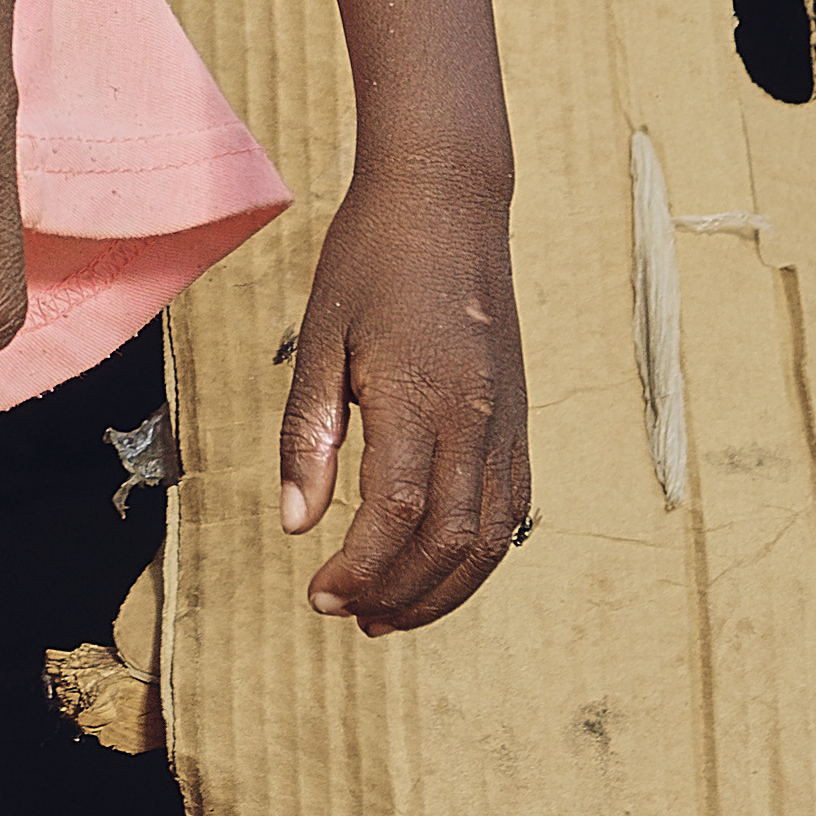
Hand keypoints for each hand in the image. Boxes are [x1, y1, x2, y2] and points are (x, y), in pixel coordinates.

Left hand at [278, 164, 529, 628]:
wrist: (447, 200)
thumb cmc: (371, 259)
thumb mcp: (320, 337)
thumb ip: (308, 434)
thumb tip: (297, 525)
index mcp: (419, 395)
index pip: (395, 515)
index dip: (359, 570)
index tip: (318, 594)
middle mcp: (475, 417)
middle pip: (449, 541)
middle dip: (396, 594)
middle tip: (342, 613)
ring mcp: (506, 421)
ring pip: (490, 538)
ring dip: (440, 591)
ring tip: (386, 615)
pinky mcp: (518, 419)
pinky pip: (511, 509)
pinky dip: (478, 557)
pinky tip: (437, 572)